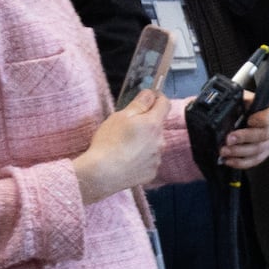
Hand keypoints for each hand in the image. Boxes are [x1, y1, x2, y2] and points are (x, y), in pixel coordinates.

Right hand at [71, 88, 169, 202]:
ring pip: (154, 143)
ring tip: (125, 145)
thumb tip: (150, 94)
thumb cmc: (109, 142)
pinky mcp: (152, 172)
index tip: (149, 98)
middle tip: (128, 126)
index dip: (158, 98)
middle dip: (147, 122)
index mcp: (153, 124)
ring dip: (145, 141)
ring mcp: (157, 158)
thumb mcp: (120, 117)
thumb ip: (139, 104)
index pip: (165, 104)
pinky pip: (150, 160)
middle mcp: (160, 141)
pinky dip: (142, 157)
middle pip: (158, 126)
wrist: (103, 173)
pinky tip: (127, 159)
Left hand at [216, 103, 268, 170]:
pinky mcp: (264, 152)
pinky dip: (241, 162)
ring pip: (258, 150)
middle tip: (229, 139)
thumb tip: (228, 110)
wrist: (239, 115)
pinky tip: (230, 160)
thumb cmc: (242, 106)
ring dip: (239, 152)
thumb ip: (240, 103)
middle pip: (264, 134)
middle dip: (244, 138)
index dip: (262, 119)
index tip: (249, 120)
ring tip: (225, 151)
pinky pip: (255, 160)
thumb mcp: (241, 99)